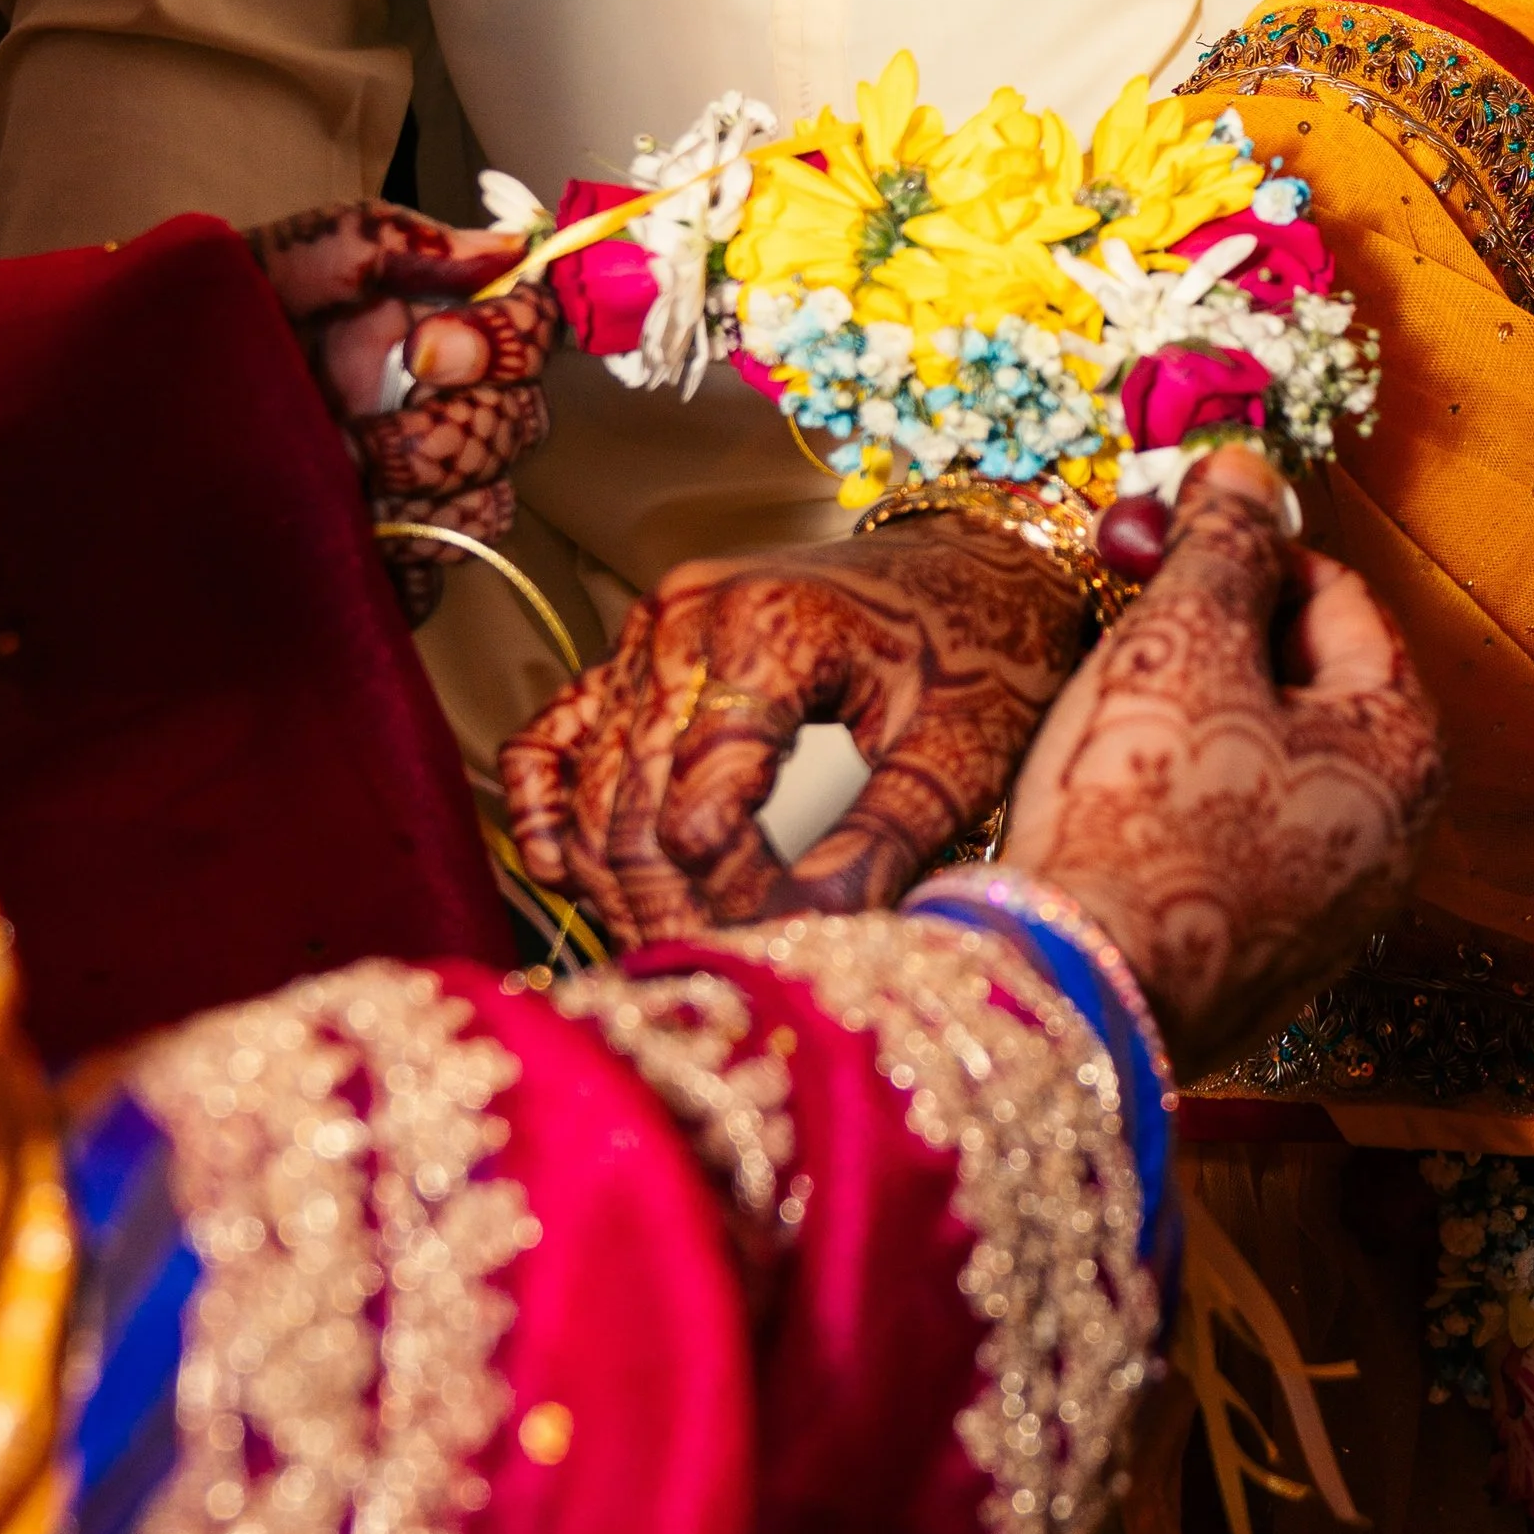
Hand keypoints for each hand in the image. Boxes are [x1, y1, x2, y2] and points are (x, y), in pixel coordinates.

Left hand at [250, 202, 561, 618]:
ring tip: (343, 482)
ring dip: (426, 501)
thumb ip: (389, 241)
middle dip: (450, 434)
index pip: (532, 335)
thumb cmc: (215, 321)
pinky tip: (347, 537)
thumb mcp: (291, 260)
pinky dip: (398, 570)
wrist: (136, 400)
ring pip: (486, 512)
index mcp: (437, 332)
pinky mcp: (382, 563)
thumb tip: (507, 250)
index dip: (503, 345)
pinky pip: (430, 586)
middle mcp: (443, 411)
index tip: (425, 348)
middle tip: (362, 434)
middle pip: (518, 431)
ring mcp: (415, 493)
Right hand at [501, 514, 1086, 938]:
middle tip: (724, 967)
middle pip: (632, 812)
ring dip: (619, 882)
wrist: (974, 566)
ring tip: (682, 942)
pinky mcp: (631, 653)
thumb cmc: (982, 651)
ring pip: (590, 791)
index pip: (701, 815)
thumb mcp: (960, 753)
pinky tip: (572, 874)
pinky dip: (551, 810)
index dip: (734, 899)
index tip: (793, 938)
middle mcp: (682, 620)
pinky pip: (554, 738)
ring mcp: (644, 631)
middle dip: (672, 906)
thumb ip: (882, 843)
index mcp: (766, 632)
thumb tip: (807, 936)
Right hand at [1000, 447, 1441, 1073]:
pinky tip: (1105, 792)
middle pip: (1303, 681)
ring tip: (1100, 699)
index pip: (1338, 597)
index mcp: (1403, 748)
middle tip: (1120, 604)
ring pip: (1259, 758)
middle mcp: (1390, 835)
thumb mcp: (1181, 641)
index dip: (1244, 548)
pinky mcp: (1260, 955)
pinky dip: (1175, 793)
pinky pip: (1227, 834)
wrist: (1078, 990)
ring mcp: (1330, 906)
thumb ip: (1222, 543)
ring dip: (1185, 710)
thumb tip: (1243, 472)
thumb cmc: (1141, 816)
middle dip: (1208, 631)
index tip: (1165, 528)